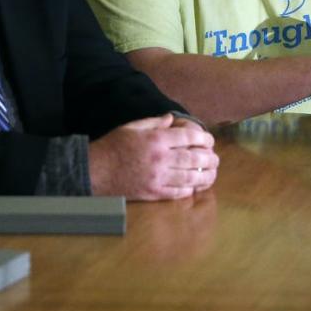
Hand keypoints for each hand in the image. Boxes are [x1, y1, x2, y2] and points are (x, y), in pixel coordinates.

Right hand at [88, 113, 218, 199]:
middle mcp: (160, 159)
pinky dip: (188, 190)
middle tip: (216, 159)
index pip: (188, 137)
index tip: (210, 140)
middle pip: (193, 159)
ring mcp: (157, 178)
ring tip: (212, 174)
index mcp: (156, 140)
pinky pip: (176, 193)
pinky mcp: (152, 193)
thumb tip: (171, 118)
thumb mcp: (132, 127)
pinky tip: (194, 187)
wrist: (94, 171)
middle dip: (208, 159)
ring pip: (189, 178)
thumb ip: (154, 122)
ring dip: (204, 176)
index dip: (203, 138)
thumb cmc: (113, 146)